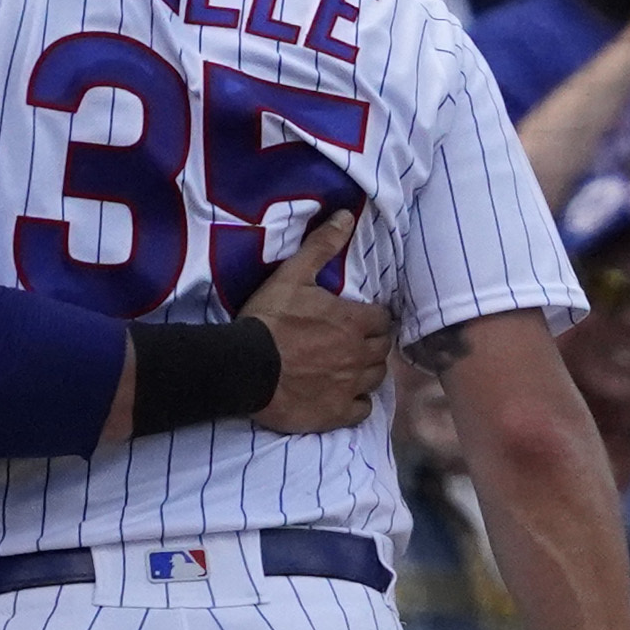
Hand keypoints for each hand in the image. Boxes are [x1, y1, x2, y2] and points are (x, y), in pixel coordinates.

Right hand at [239, 209, 393, 433]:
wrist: (246, 367)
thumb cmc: (270, 319)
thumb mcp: (292, 276)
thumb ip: (321, 246)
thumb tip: (346, 215)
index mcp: (355, 322)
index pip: (383, 319)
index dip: (373, 318)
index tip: (361, 319)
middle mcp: (360, 355)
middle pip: (383, 349)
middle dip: (373, 344)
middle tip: (354, 342)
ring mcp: (350, 386)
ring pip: (376, 378)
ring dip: (368, 371)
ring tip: (351, 368)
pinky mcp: (337, 413)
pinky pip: (363, 410)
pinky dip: (358, 403)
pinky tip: (344, 396)